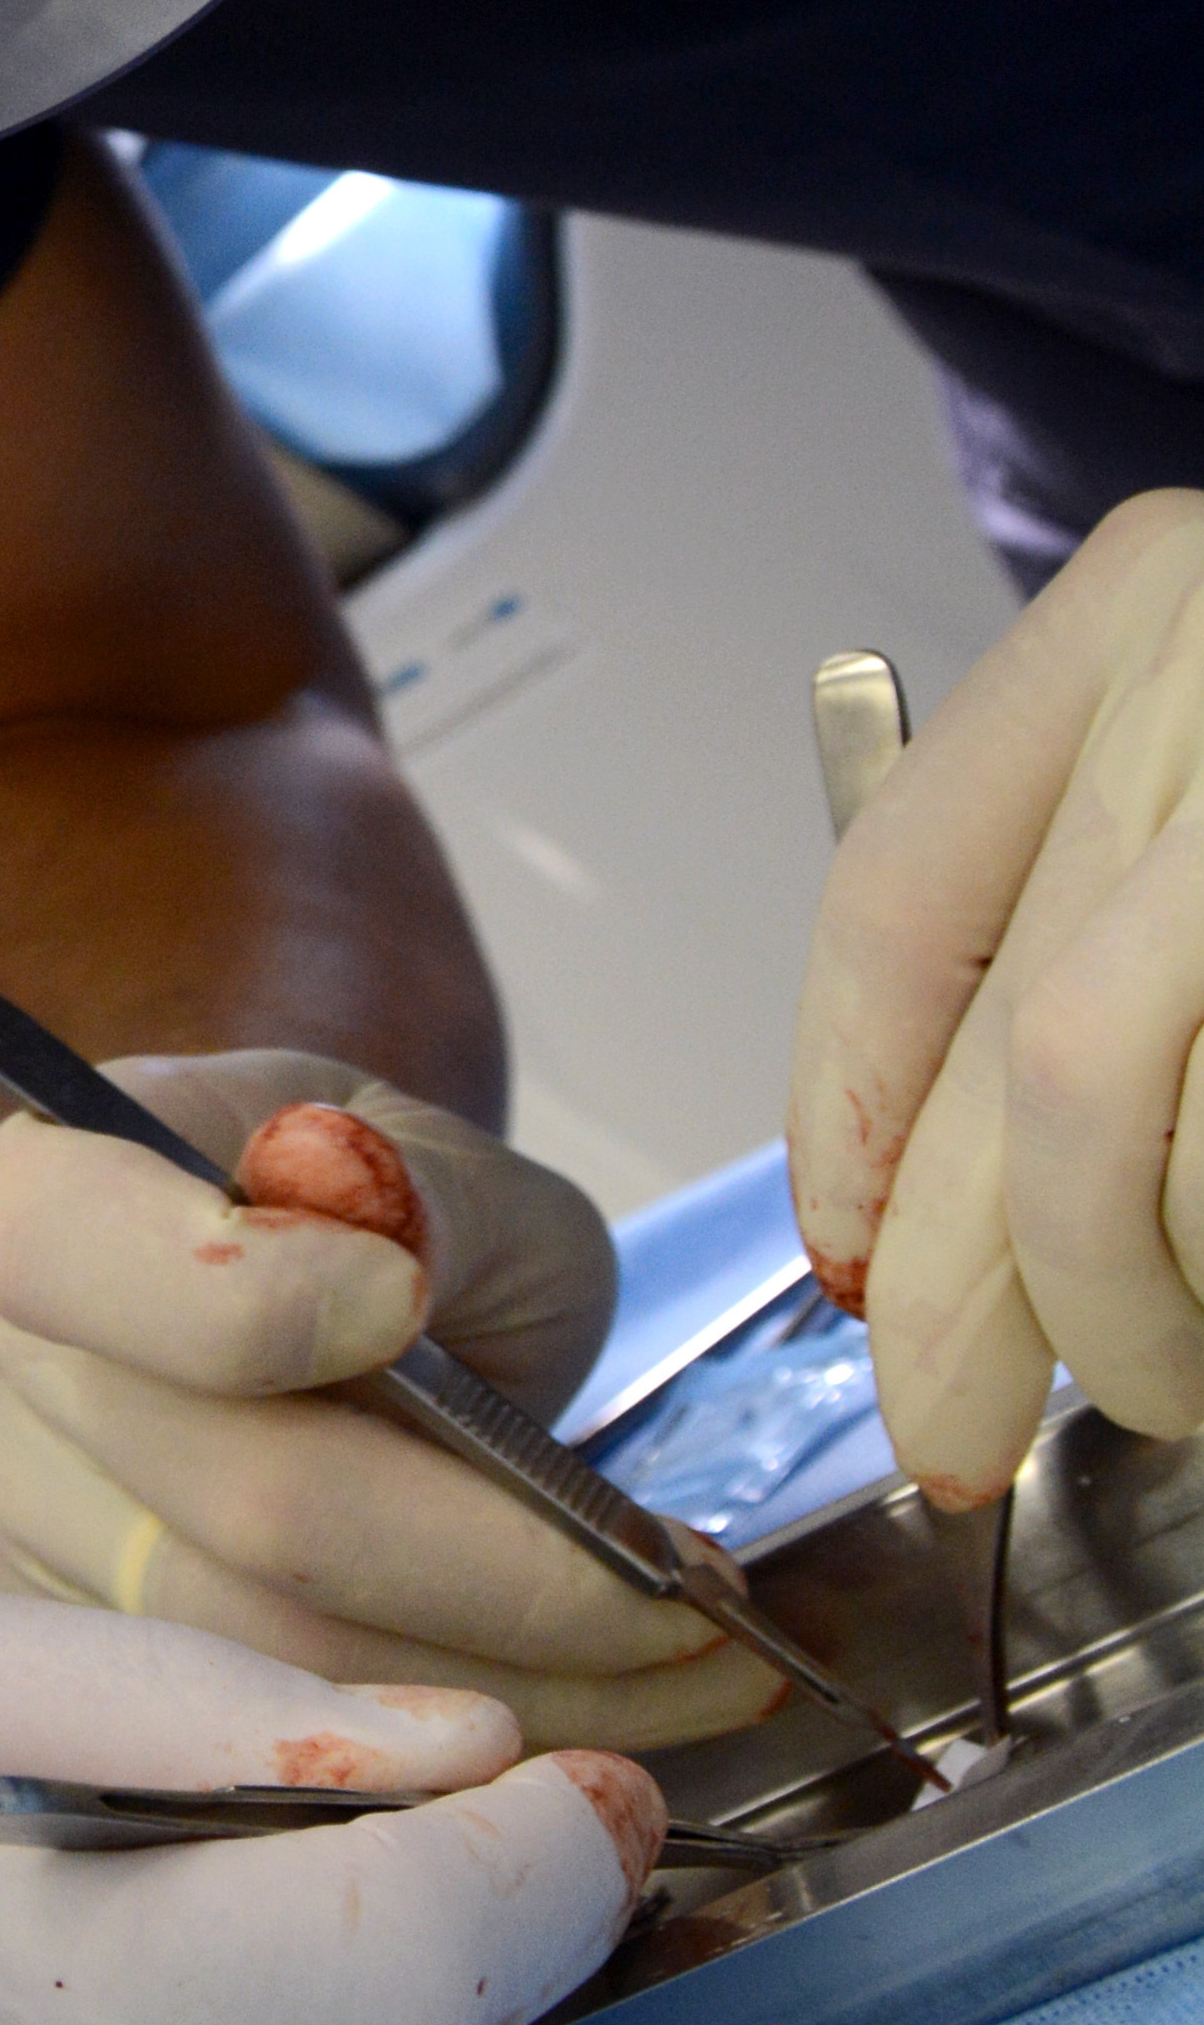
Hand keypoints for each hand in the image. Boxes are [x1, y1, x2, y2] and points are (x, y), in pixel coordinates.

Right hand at [0, 1052, 780, 1747]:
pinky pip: (292, 1743)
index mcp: (45, 1189)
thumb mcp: (447, 1158)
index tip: (417, 1310)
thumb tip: (381, 1240)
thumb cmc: (396, 1218)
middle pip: (240, 1509)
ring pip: (282, 1664)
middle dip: (515, 1576)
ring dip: (524, 1689)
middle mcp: (2, 1368)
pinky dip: (464, 1742)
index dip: (244, 1303)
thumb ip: (428, 1192)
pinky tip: (594, 1709)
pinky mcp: (101, 1672)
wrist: (337, 1298)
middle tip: (711, 1596)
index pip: (72, 1253)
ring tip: (696, 1665)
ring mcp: (30, 1535)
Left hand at [791, 494, 1203, 1499]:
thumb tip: (930, 1207)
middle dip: (982, 1293)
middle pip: (1026, 1060)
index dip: (852, 1118)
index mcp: (1150, 600)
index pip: (901, 898)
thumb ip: (1099, 905)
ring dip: (1142, 1308)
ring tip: (1176, 1384)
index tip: (857, 1260)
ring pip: (1127, 1121)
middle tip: (961, 1423)